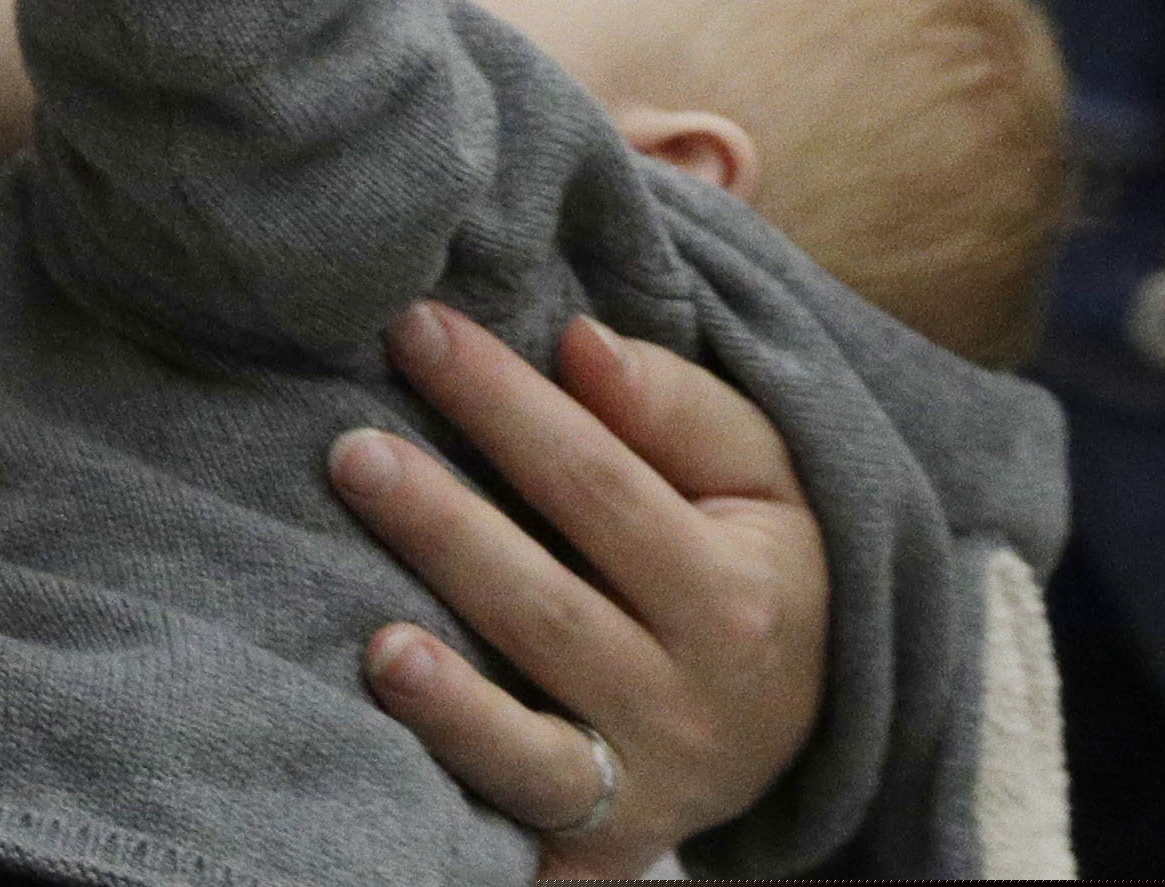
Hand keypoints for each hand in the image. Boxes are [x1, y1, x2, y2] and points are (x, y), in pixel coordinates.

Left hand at [330, 304, 828, 879]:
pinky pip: (518, 836)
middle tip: (352, 452)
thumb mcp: (760, 473)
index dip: (505, 404)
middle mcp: (689, 703)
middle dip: (445, 528)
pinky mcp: (593, 851)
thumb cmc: (759, 560)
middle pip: (547, 609)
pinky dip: (459, 801)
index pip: (599, 483)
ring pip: (528, 747)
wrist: (813, 721)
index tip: (419, 330)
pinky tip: (396, 758)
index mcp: (735, 595)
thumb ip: (676, 406)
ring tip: (375, 643)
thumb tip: (578, 343)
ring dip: (448, 700)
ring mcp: (637, 790)